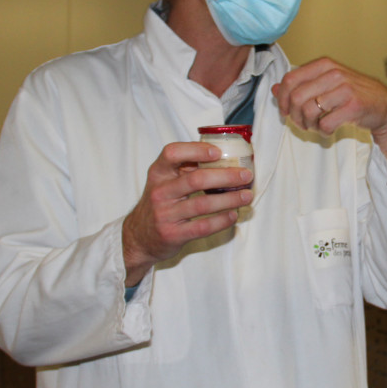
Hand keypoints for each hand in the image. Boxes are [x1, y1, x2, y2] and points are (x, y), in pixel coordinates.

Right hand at [120, 141, 254, 286]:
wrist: (139, 237)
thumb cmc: (160, 203)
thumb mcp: (164, 182)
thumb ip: (185, 168)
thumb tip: (224, 158)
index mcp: (158, 173)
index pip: (172, 153)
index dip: (196, 150)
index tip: (218, 152)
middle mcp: (160, 192)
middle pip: (196, 180)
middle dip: (226, 176)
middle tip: (246, 175)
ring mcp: (165, 214)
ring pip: (203, 204)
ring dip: (230, 199)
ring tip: (247, 196)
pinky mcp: (173, 234)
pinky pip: (202, 227)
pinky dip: (221, 221)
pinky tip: (233, 215)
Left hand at [272, 57, 386, 162]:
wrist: (384, 107)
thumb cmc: (352, 95)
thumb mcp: (326, 85)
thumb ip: (301, 85)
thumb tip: (275, 88)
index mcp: (324, 65)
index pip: (290, 79)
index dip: (282, 99)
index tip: (285, 111)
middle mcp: (334, 73)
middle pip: (296, 97)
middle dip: (294, 115)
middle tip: (302, 123)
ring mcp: (345, 89)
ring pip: (308, 111)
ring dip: (308, 125)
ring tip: (316, 127)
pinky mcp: (353, 106)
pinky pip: (325, 124)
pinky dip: (322, 132)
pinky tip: (328, 130)